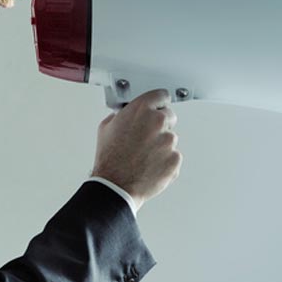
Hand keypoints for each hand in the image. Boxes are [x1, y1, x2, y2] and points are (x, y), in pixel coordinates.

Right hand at [91, 88, 181, 209]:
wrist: (116, 186)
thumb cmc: (110, 159)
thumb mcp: (107, 127)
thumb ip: (122, 115)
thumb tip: (127, 114)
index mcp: (141, 109)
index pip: (161, 95)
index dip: (158, 103)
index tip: (159, 106)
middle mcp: (158, 121)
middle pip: (169, 116)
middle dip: (160, 125)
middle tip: (147, 138)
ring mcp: (168, 140)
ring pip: (170, 138)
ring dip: (161, 145)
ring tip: (144, 156)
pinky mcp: (175, 158)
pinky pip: (174, 156)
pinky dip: (165, 161)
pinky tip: (150, 166)